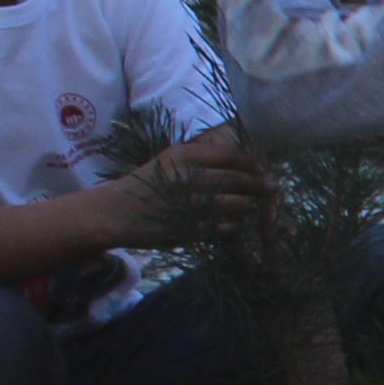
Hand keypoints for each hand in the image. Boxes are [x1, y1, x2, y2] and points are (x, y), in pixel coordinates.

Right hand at [100, 137, 274, 248]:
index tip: (263, 172)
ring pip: (233, 205)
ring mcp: (185, 204)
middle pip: (236, 180)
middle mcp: (185, 177)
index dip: (252, 165)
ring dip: (246, 207)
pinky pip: (221, 228)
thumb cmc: (148, 185)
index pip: (230, 156)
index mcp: (182, 156)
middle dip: (259, 186)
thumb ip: (204, 161)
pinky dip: (230, 226)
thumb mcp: (171, 162)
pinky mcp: (185, 228)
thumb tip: (247, 167)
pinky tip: (230, 225)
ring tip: (247, 208)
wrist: (112, 212)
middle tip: (271, 190)